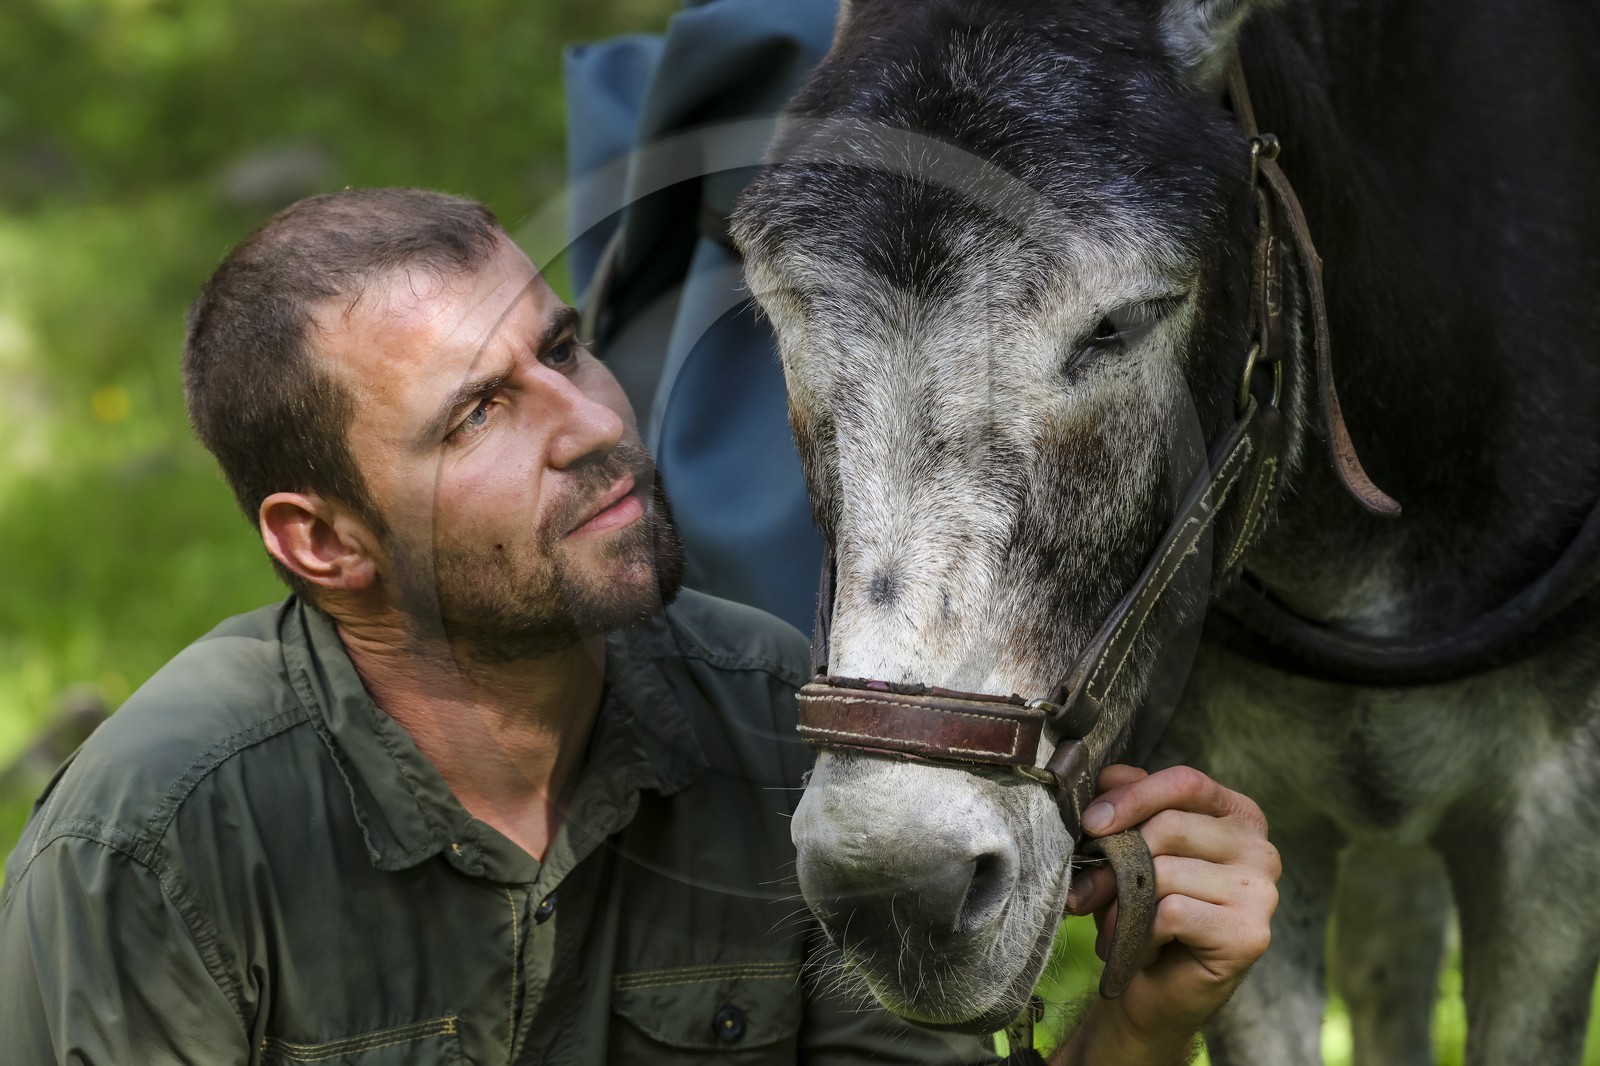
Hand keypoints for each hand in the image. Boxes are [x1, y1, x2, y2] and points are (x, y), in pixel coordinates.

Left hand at [1055, 765, 1279, 1063]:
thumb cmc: (1146, 911)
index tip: (1092, 821)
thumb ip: (1130, 805)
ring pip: (1165, 871)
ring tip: (1119, 924)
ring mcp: (1261, 893)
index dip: (1133, 796)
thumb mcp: (1134, 848)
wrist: (1155, 990)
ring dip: (1123, 903)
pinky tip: (1143, 948)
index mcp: (1237, 815)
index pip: (1185, 782)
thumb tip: (1108, 777)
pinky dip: (1141, 932)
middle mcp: (1260, 849)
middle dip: (1115, 858)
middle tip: (1087, 890)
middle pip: (1169, 826)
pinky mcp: (1248, 934)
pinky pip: (1171, 912)